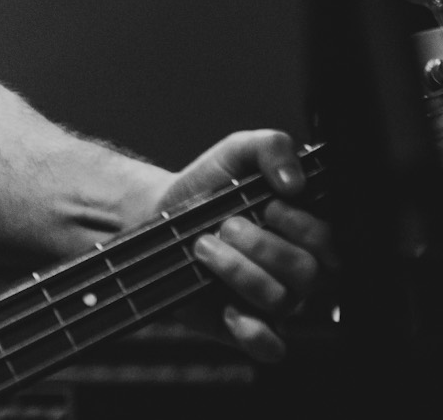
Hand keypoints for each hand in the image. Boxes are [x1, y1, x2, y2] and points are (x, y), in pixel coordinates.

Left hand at [144, 129, 330, 361]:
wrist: (158, 214)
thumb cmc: (207, 186)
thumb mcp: (237, 151)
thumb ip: (271, 147)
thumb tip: (295, 181)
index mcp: (307, 233)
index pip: (334, 243)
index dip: (306, 226)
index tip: (270, 205)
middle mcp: (298, 270)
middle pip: (308, 272)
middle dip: (262, 245)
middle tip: (228, 225)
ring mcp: (274, 300)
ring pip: (281, 300)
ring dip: (238, 270)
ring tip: (204, 246)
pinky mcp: (245, 326)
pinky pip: (269, 346)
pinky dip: (252, 331)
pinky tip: (226, 309)